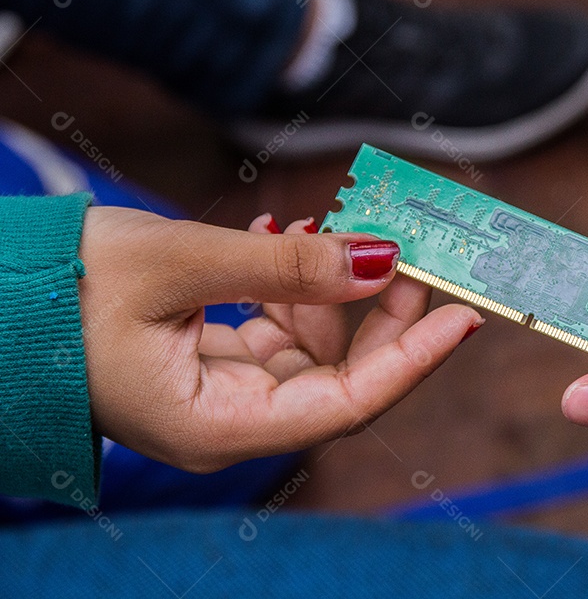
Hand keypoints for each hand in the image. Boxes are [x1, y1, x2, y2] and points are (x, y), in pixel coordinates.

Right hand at [78, 207, 480, 472]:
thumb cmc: (62, 290)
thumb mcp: (183, 264)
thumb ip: (289, 267)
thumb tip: (380, 261)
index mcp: (218, 426)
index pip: (347, 405)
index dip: (413, 359)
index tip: (465, 314)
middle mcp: (230, 420)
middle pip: (340, 375)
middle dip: (380, 311)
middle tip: (410, 248)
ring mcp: (222, 392)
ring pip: (313, 348)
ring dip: (333, 286)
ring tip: (332, 222)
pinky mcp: (213, 361)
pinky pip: (276, 328)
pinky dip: (292, 284)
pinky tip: (287, 235)